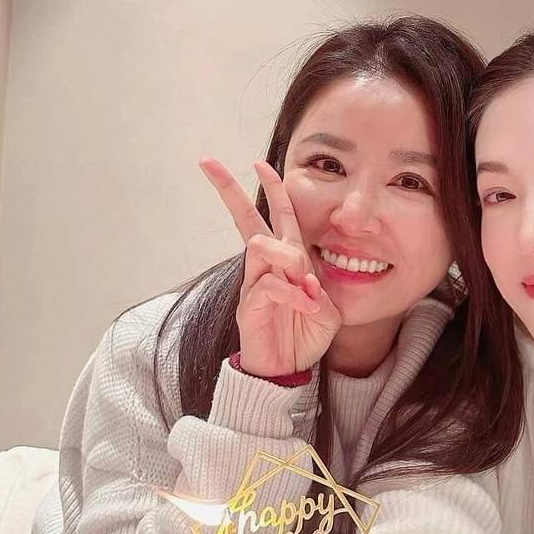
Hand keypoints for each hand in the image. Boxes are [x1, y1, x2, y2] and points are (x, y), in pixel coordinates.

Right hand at [199, 157, 340, 377]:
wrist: (287, 370)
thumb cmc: (304, 335)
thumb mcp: (325, 309)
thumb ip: (318, 289)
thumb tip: (306, 277)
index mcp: (286, 260)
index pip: (278, 216)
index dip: (272, 189)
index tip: (260, 163)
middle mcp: (264, 266)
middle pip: (246, 219)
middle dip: (229, 190)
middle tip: (208, 162)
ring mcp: (253, 284)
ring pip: (261, 247)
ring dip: (288, 257)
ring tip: (306, 284)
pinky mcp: (249, 305)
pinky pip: (268, 284)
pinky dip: (291, 292)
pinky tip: (305, 305)